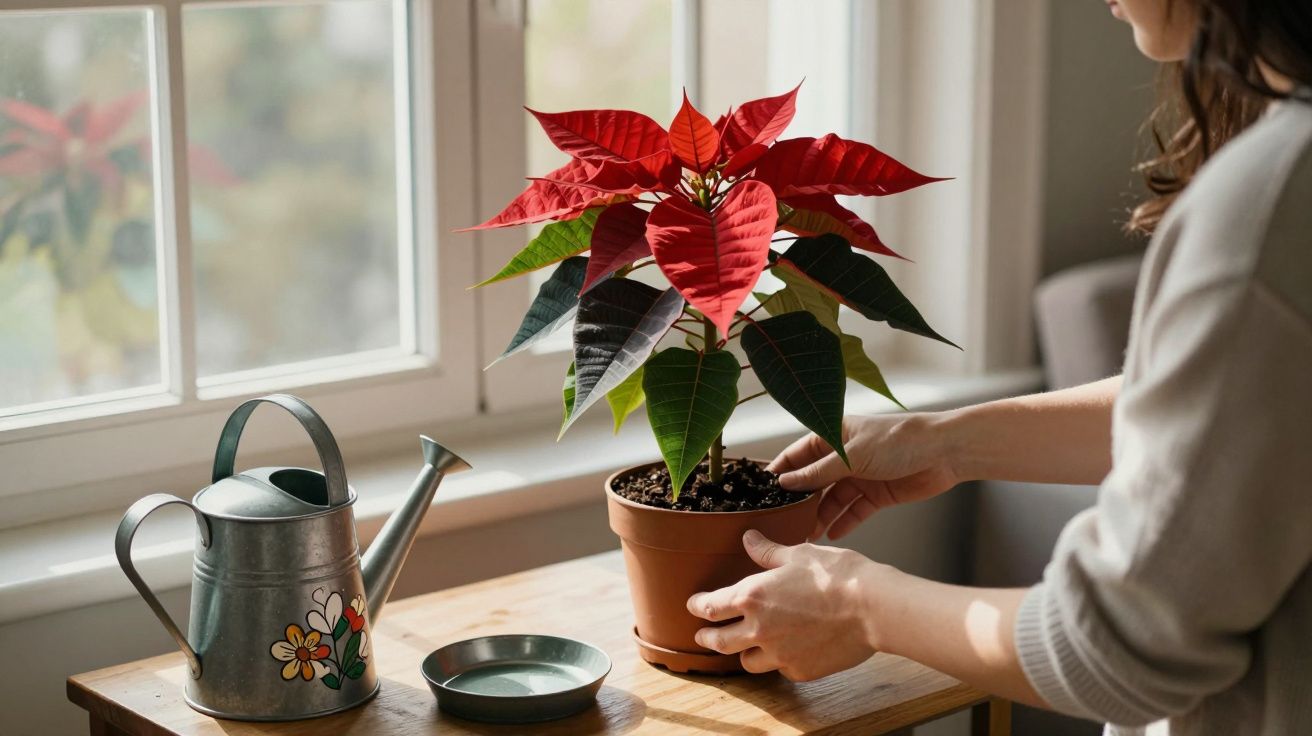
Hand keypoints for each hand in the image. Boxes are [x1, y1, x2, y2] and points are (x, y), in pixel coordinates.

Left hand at [686, 530, 885, 680]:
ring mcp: (779, 654)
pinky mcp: (800, 670)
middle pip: (719, 641)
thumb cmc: (838, 575)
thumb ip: (767, 552)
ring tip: (745, 646)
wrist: (872, 608)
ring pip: (747, 661)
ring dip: (742, 653)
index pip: (711, 606)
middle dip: (707, 637)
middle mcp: (759, 629)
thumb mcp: (798, 554)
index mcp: (752, 596)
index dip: (698, 606)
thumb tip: (748, 539)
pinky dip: (778, 661)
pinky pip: (780, 669)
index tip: (693, 605)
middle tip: (703, 635)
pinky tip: (786, 650)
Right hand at [769, 413, 960, 539]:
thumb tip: (786, 483)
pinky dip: (844, 522)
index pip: (798, 454)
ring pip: (833, 500)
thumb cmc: (898, 440)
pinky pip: (854, 511)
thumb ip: (818, 472)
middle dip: (800, 501)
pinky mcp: (878, 494)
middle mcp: (844, 456)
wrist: (944, 452)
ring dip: (821, 516)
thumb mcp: (851, 456)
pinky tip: (831, 534)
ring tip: (806, 535)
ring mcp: (861, 476)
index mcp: (834, 435)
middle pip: (814, 481)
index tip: (762, 492)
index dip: (781, 472)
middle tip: (783, 522)